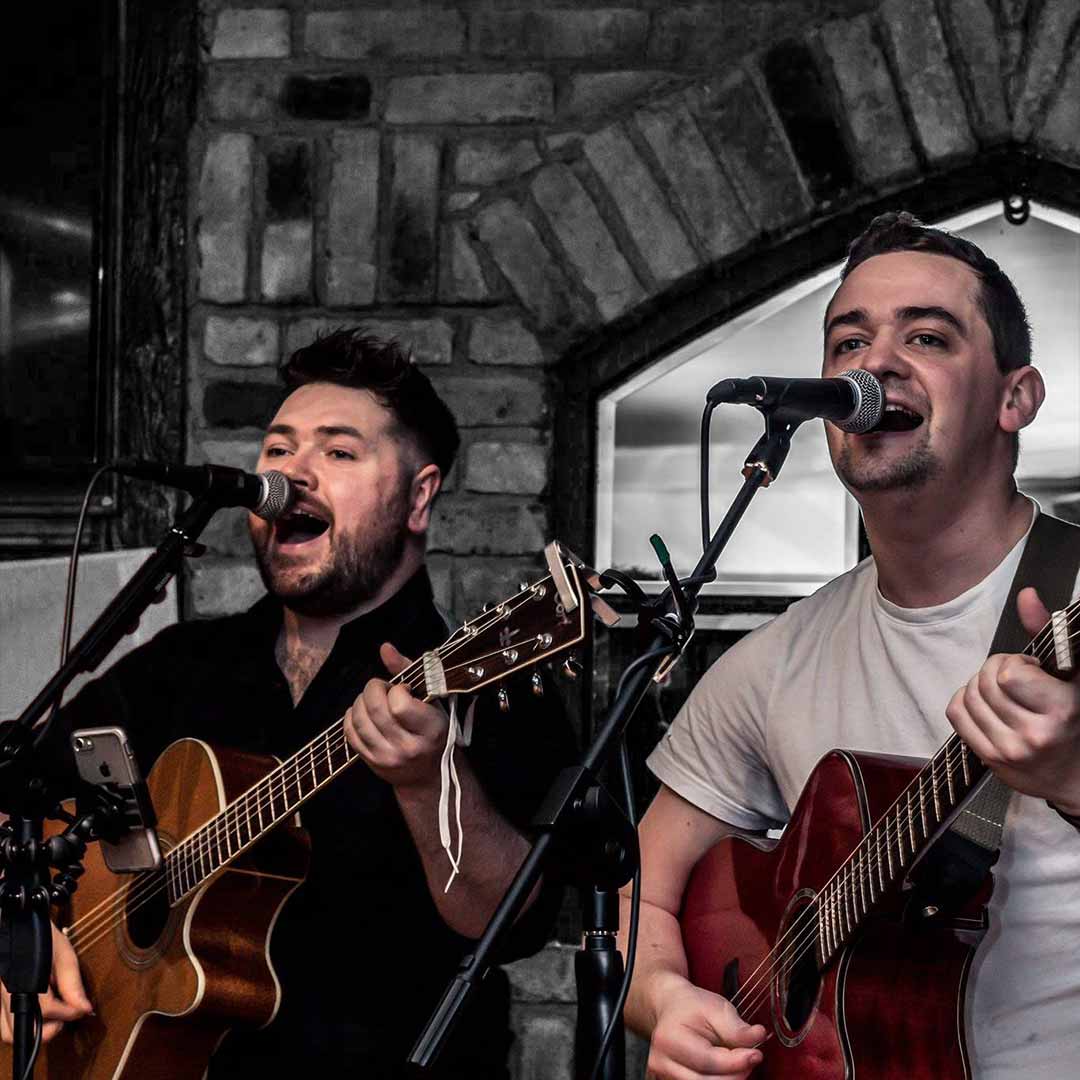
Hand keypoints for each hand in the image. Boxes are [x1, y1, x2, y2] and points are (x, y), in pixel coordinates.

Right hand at [1, 923, 91, 1043]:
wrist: (18, 922)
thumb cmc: (39, 934)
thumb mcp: (62, 953)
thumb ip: (72, 983)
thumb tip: (84, 1008)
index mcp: (21, 979)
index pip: (45, 1010)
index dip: (69, 1013)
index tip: (82, 1009)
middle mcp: (3, 992)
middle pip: (17, 1032)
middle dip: (45, 1029)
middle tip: (65, 1015)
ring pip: (7, 1032)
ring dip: (33, 1029)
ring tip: (54, 1012)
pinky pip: (6, 1021)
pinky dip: (25, 1021)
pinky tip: (41, 1005)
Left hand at [343, 643, 448, 790]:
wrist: (430, 776)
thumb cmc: (434, 733)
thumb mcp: (433, 701)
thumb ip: (408, 671)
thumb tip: (384, 648)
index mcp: (430, 729)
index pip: (399, 704)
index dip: (396, 689)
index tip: (404, 689)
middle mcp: (408, 747)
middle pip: (375, 709)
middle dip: (374, 689)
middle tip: (383, 689)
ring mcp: (387, 757)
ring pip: (359, 720)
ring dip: (361, 701)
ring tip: (373, 700)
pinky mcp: (371, 763)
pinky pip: (350, 734)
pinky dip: (351, 717)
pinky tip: (362, 712)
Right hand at [646, 974, 765, 1079]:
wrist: (671, 1007)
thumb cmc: (692, 1006)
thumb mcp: (716, 1007)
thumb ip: (736, 1027)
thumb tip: (759, 1036)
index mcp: (669, 1039)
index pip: (708, 1062)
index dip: (736, 1062)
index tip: (756, 1054)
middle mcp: (662, 1062)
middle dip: (736, 1074)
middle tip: (751, 1058)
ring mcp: (665, 1076)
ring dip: (729, 1079)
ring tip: (739, 1062)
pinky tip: (726, 1069)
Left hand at [946, 587, 1079, 813]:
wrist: (1075, 775)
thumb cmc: (1074, 718)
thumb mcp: (1071, 675)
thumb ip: (1046, 632)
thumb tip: (1026, 595)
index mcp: (1061, 709)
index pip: (1008, 674)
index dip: (1015, 663)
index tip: (1031, 669)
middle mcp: (1034, 734)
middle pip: (985, 681)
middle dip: (995, 670)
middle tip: (1014, 678)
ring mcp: (1008, 750)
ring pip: (969, 696)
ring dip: (980, 684)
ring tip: (1003, 691)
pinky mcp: (989, 759)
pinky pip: (956, 714)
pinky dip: (965, 700)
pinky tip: (986, 703)